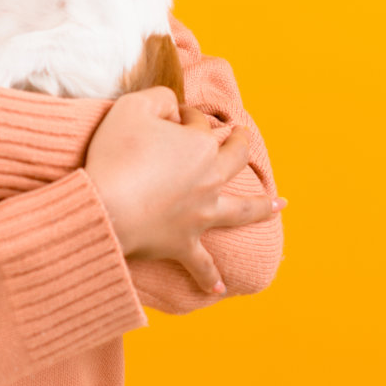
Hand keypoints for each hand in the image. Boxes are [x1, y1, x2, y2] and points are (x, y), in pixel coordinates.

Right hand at [84, 86, 283, 293]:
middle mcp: (209, 179)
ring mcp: (201, 214)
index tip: (171, 115)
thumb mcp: (133, 107)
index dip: (185, 115)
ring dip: (261, 207)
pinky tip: (219, 288)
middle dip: (239, 144)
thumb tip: (174, 106)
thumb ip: (159, 97)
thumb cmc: (115, 154)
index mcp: (200, 145)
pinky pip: (202, 264)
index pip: (198, 124)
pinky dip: (210, 277)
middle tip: (241, 136)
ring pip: (241, 210)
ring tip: (280, 205)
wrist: (105, 207)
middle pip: (234, 158)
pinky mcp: (183, 243)